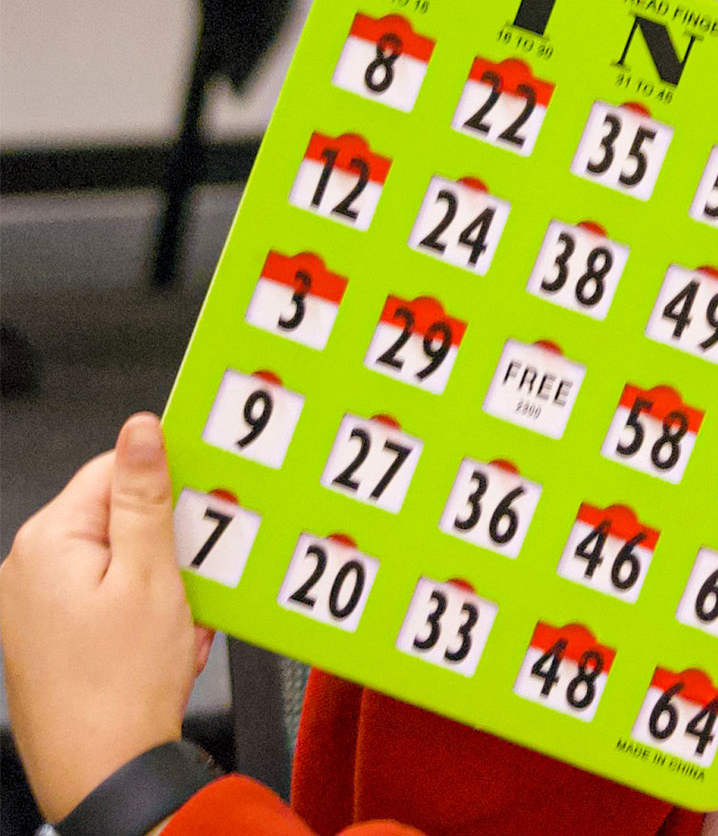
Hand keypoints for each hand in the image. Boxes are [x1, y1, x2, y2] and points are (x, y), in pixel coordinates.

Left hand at [1, 414, 214, 821]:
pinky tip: (166, 643)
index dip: (167, 486)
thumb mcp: (152, 574)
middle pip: (117, 519)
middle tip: (194, 580)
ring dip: (163, 585)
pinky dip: (143, 614)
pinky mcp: (50, 638)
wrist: (104, 770)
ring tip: (180, 624)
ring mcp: (35, 607)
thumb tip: (140, 430)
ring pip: (118, 564)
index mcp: (47, 541)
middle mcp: (29, 569)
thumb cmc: (122, 686)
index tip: (203, 506)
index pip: (112, 471)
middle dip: (169, 547)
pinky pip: (107, 601)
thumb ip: (146, 496)